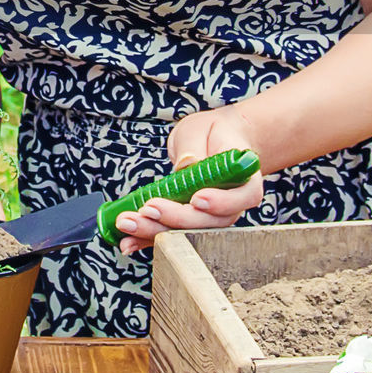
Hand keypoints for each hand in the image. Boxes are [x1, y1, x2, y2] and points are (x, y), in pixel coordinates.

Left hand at [114, 104, 264, 253]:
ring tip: (127, 224)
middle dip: (176, 219)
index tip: (197, 198)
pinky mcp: (188, 222)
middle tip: (148, 209)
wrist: (217, 143)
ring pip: (187, 232)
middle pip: (209, 221)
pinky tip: (127, 242)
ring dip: (155, 231)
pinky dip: (147, 239)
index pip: (242, 196)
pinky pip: (171, 233)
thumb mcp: (202, 130)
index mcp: (244, 180)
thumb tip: (186, 165)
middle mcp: (230, 205)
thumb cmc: (212, 135)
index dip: (221, 202)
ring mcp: (209, 218)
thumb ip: (195, 147)